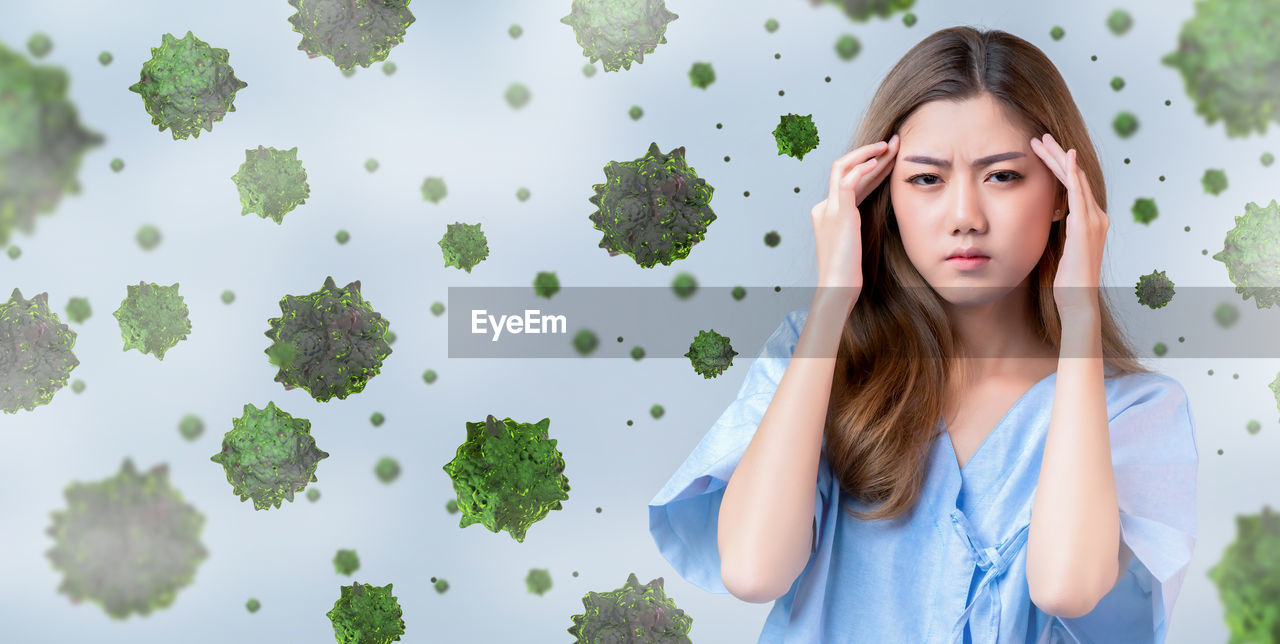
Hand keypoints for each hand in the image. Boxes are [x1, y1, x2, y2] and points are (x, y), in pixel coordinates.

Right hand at [810, 133, 899, 310]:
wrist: (837, 288)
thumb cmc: (849, 272)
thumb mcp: (856, 242)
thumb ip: (861, 224)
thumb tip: (878, 214)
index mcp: (828, 213)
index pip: (851, 181)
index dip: (872, 167)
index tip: (892, 157)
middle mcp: (824, 207)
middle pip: (846, 169)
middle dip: (871, 153)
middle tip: (895, 142)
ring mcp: (828, 208)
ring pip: (843, 167)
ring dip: (868, 154)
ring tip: (890, 146)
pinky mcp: (838, 213)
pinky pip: (847, 181)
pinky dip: (862, 169)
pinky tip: (879, 162)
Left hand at [1030, 133, 1108, 318]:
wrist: (1076, 298)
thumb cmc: (1064, 279)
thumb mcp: (1059, 246)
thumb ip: (1057, 230)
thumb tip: (1044, 218)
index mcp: (1089, 220)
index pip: (1073, 185)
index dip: (1058, 166)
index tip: (1040, 151)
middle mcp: (1096, 216)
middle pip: (1076, 176)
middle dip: (1057, 155)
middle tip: (1040, 137)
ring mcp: (1094, 219)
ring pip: (1076, 179)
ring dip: (1058, 158)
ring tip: (1042, 141)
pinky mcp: (1086, 225)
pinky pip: (1079, 193)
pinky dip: (1073, 173)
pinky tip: (1066, 158)